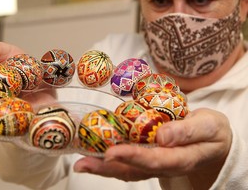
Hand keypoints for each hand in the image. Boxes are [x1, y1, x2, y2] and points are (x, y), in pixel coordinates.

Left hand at [74, 108, 231, 188]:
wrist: (214, 139)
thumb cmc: (212, 131)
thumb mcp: (208, 126)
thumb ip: (188, 131)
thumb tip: (162, 136)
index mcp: (180, 158)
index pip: (153, 160)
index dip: (131, 157)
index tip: (111, 152)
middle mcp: (164, 164)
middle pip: (133, 170)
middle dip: (107, 167)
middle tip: (83, 163)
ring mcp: (155, 162)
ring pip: (128, 169)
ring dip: (104, 167)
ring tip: (82, 163)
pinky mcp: (150, 156)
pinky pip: (129, 161)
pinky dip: (112, 160)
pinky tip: (96, 155)